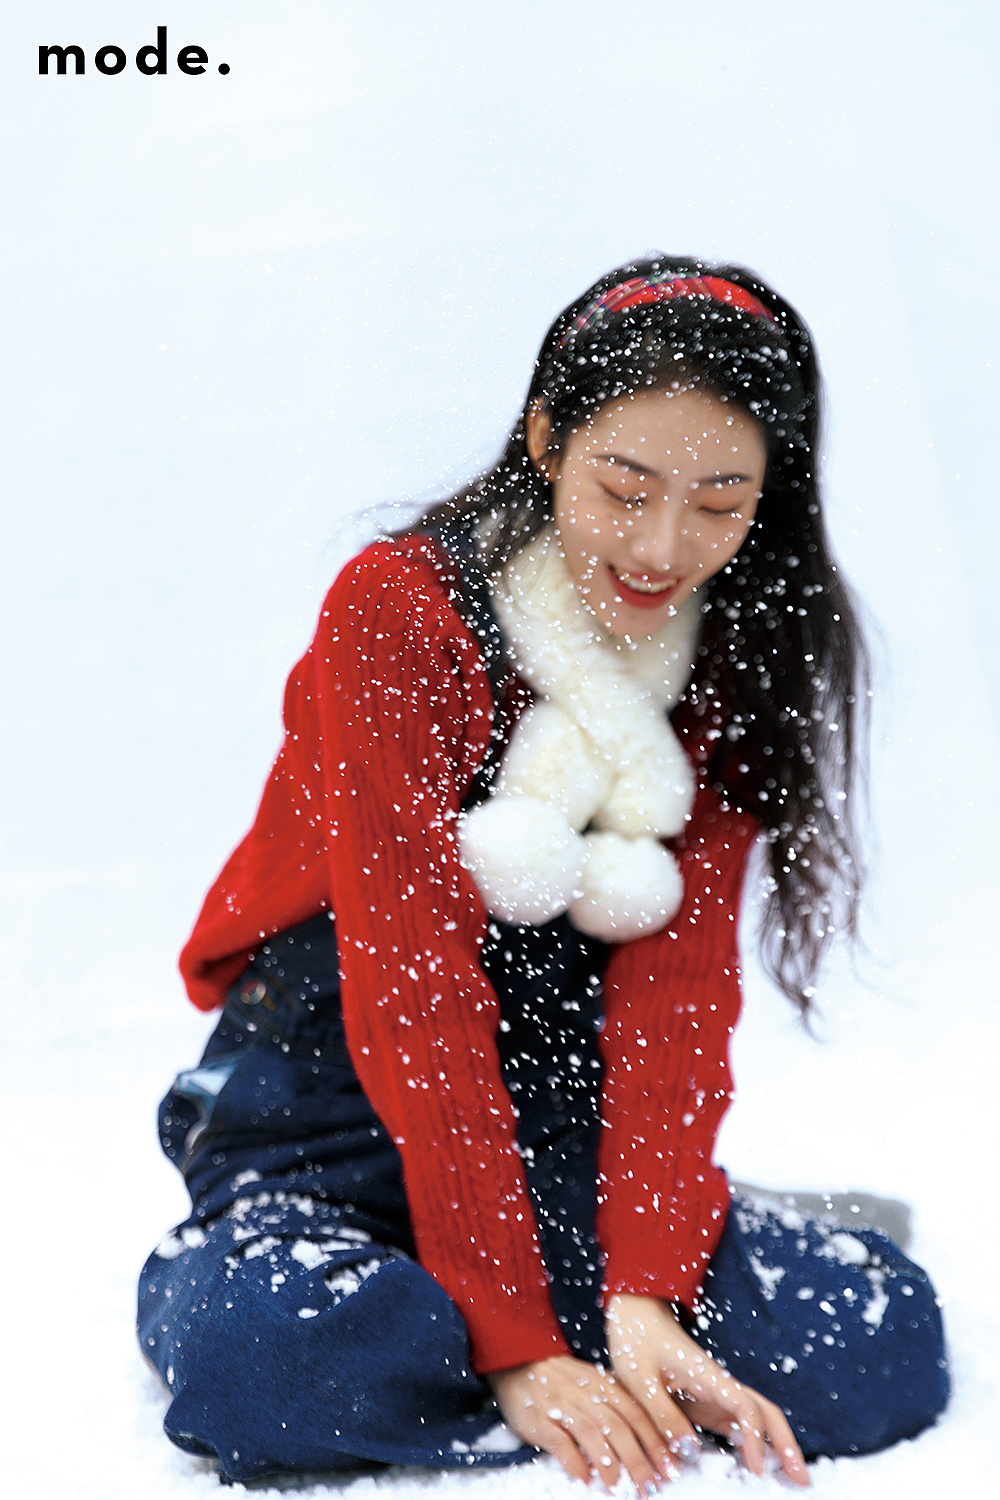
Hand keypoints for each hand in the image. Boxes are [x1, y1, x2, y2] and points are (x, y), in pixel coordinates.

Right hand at [486, 1353, 676, 1491]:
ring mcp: (563, 1405)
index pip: (637, 1415)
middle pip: (619, 1428)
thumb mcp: (594, 1383)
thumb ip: (618, 1407)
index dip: (656, 1442)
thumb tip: (650, 1440)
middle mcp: (588, 1394)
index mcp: (605, 1385)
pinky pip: (560, 1441)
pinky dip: (574, 1461)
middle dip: (639, 1460)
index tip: (671, 1467)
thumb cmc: (563, 1379)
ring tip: (620, 1489)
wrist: (520, 1361)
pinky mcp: (540, 1418)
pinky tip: (584, 1479)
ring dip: (609, 1464)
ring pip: (593, 1434)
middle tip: (651, 1487)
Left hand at [606, 1293, 809, 1486]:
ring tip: (789, 1478)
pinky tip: (757, 1466)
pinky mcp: (707, 1402)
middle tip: (801, 1480)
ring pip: (757, 1419)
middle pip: (765, 1412)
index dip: (756, 1438)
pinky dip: (754, 1445)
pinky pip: (738, 1425)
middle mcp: (718, 1385)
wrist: (636, 1317)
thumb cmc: (637, 1341)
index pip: (744, 1406)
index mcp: (706, 1375)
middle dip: (786, 1443)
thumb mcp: (639, 1380)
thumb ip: (663, 1415)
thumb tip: (690, 1451)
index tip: (758, 1469)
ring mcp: (715, 1394)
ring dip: (776, 1445)